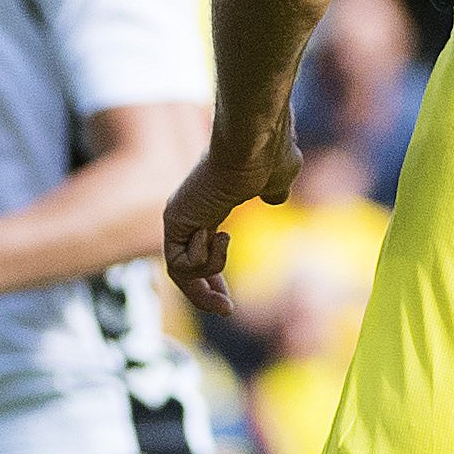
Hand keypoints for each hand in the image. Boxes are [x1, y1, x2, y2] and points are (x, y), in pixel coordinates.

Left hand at [162, 138, 297, 318]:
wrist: (256, 143)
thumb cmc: (271, 153)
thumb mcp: (279, 177)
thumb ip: (274, 190)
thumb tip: (275, 197)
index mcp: (209, 206)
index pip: (200, 253)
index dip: (212, 278)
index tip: (227, 300)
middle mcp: (189, 214)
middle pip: (184, 270)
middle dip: (204, 295)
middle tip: (227, 309)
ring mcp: (179, 217)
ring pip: (181, 273)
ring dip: (209, 273)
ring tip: (224, 241)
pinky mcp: (174, 220)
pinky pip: (181, 265)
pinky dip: (203, 262)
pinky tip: (217, 234)